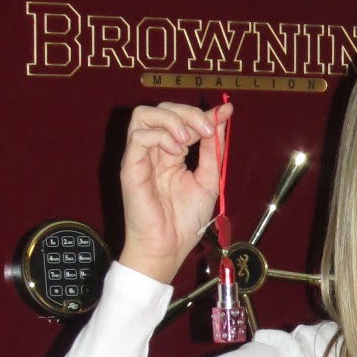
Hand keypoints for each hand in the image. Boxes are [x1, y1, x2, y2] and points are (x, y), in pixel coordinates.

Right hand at [119, 100, 231, 284]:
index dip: (204, 113)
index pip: (183, 120)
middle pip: (162, 109)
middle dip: (188, 113)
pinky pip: (138, 136)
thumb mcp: (208, 180)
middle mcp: (154, 151)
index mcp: (172, 154)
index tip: (226, 112)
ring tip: (187, 139)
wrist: (168, 248)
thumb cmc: (184, 222)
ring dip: (170, 119)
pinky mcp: (130, 167)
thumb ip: (213, 150)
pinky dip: (159, 136)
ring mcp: (140, 157)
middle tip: (207, 130)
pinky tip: (175, 153)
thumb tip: (222, 118)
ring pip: (142, 114)